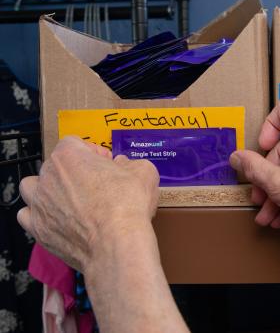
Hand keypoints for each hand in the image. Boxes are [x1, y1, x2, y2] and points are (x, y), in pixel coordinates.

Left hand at [18, 136, 159, 271]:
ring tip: (68, 199)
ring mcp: (39, 203)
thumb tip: (124, 167)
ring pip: (32, 187)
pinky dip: (39, 215)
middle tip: (97, 185)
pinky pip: (27, 216)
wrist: (116, 243)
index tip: (107, 165)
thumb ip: (131, 164)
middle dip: (74, 172)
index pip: (75, 143)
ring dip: (47, 189)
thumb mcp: (144, 172)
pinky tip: (57, 219)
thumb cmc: (128, 204)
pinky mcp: (38, 229)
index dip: (94, 153)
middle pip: (55, 165)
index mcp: (69, 155)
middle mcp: (48, 176)